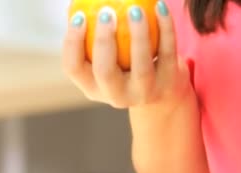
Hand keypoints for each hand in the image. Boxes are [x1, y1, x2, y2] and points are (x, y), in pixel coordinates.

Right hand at [62, 1, 193, 109]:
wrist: (161, 90)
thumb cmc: (123, 64)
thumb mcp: (105, 59)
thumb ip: (91, 36)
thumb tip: (76, 4)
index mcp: (92, 87)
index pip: (73, 67)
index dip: (72, 42)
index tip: (79, 16)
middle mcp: (116, 96)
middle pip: (104, 71)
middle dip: (103, 41)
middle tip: (105, 12)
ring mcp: (144, 92)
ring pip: (141, 66)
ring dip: (138, 35)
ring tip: (135, 9)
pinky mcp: (168, 83)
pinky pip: (167, 52)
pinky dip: (165, 28)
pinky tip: (159, 6)